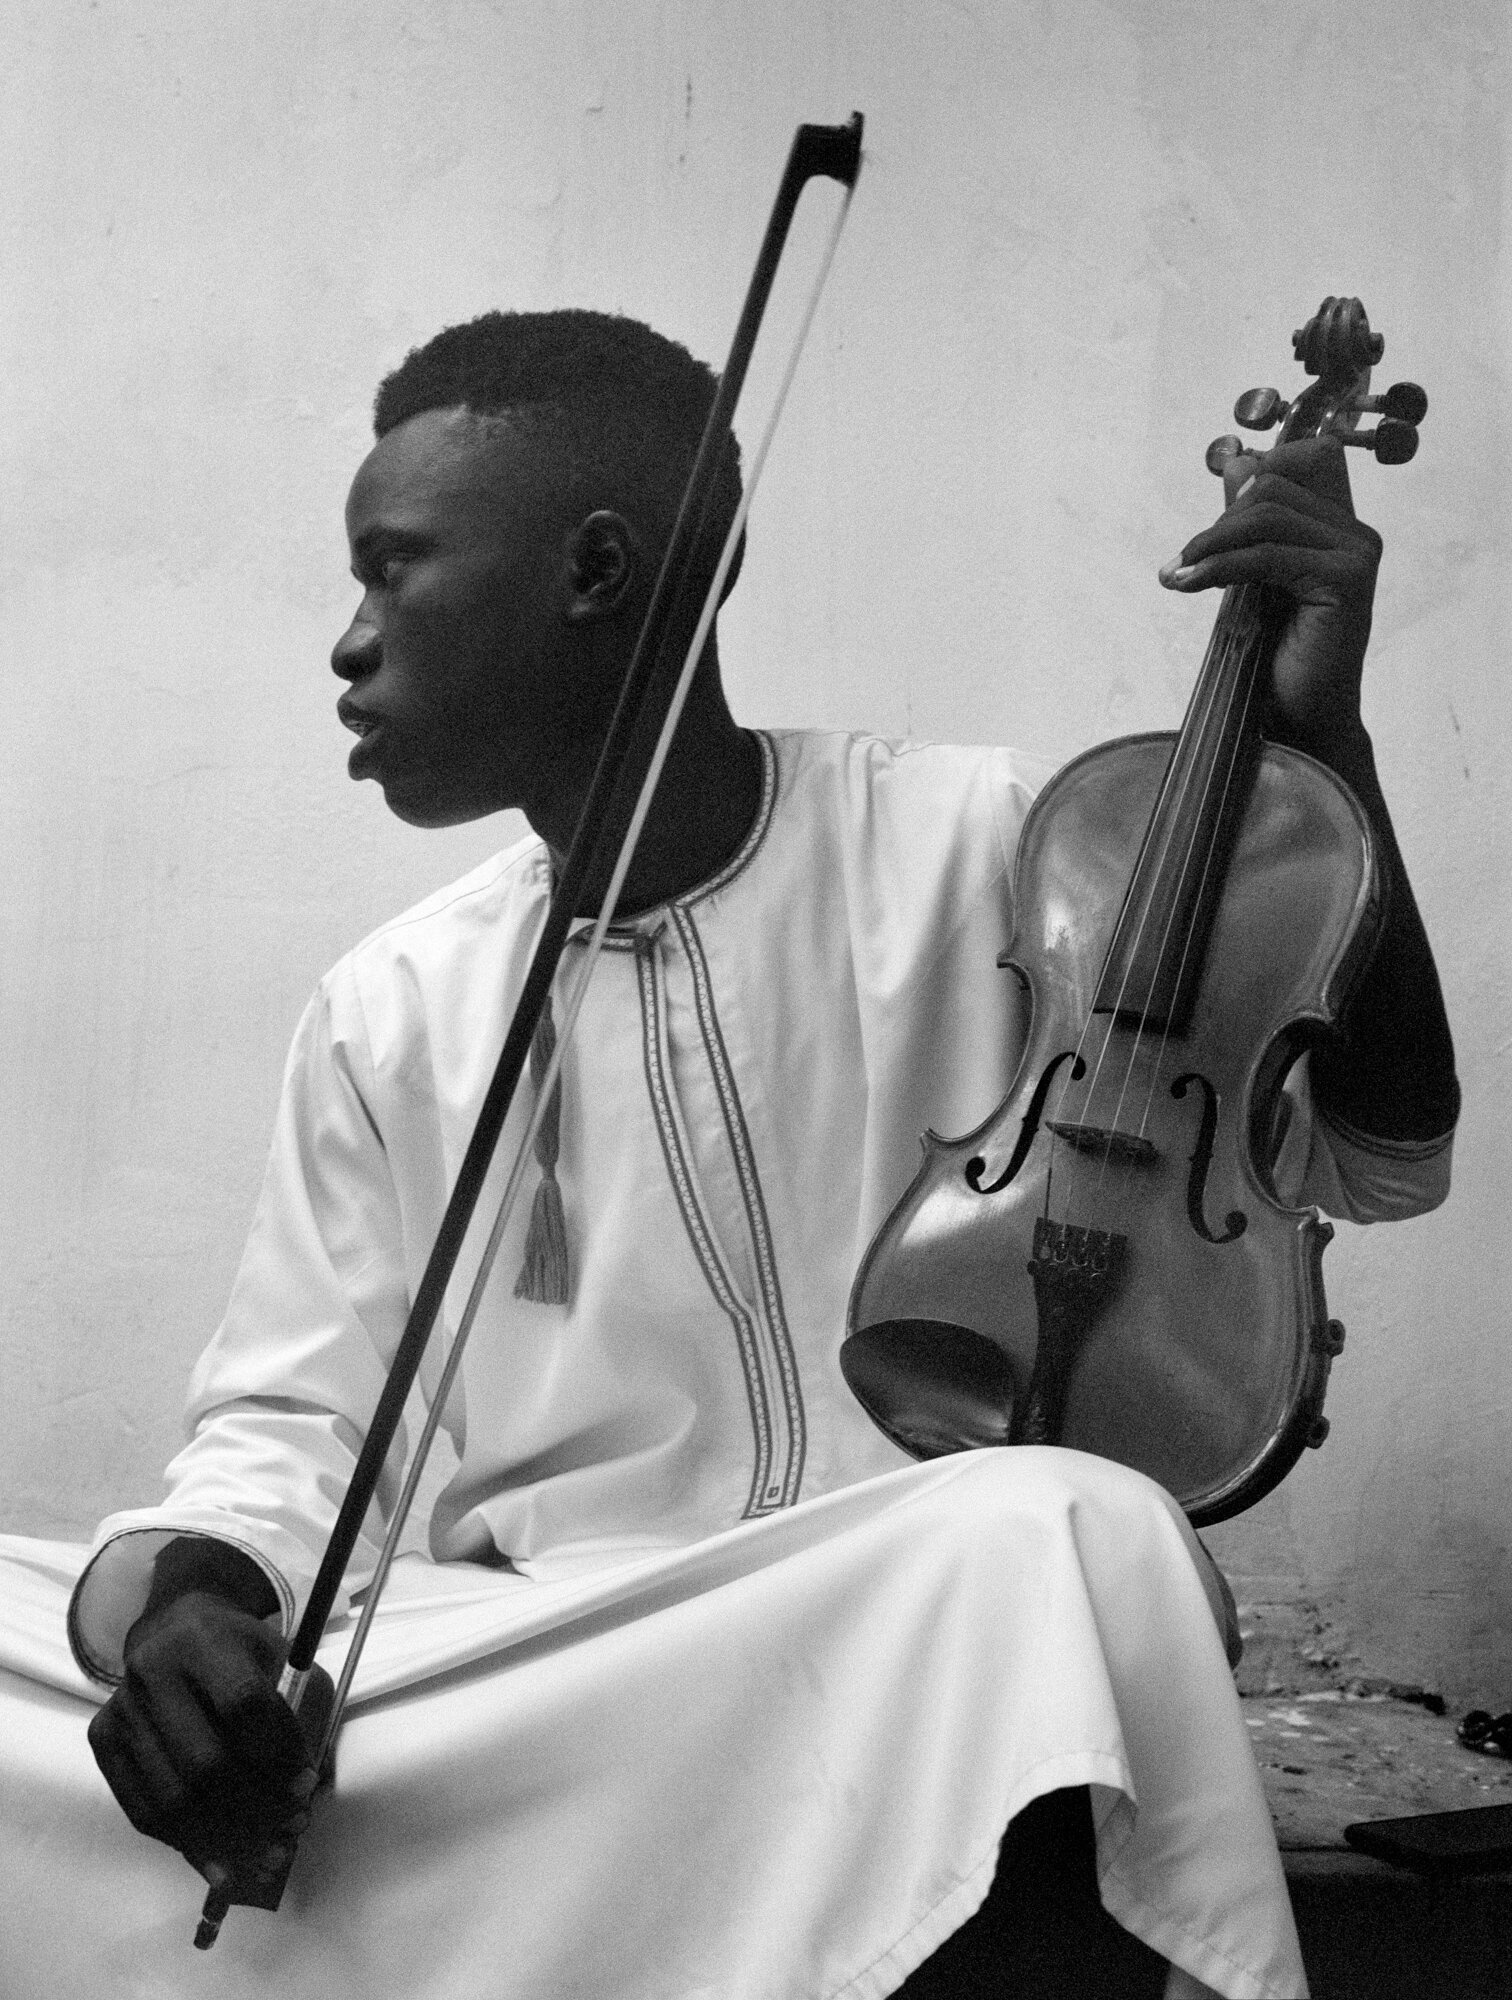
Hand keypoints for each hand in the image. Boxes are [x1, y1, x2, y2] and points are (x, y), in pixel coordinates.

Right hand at [87, 1588, 324, 1884]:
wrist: (178, 1631)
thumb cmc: (245, 1654)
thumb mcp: (287, 1664)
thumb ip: (305, 1719)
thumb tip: (310, 1793)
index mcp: (205, 1639)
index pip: (243, 1703)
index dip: (278, 1752)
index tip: (306, 1783)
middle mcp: (153, 1670)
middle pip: (204, 1762)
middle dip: (255, 1808)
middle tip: (291, 1830)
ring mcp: (121, 1707)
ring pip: (171, 1798)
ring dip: (223, 1840)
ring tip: (263, 1858)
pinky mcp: (103, 1740)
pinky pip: (142, 1811)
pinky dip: (186, 1844)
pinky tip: (220, 1862)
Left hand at [1158, 438, 1381, 764]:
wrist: (1295, 723)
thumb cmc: (1271, 660)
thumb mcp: (1251, 580)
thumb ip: (1247, 526)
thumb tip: (1235, 461)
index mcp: (1336, 529)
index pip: (1292, 464)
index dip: (1245, 481)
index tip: (1204, 532)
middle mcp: (1354, 534)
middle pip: (1272, 485)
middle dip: (1215, 523)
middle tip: (1177, 565)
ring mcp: (1357, 553)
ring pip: (1267, 513)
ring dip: (1209, 543)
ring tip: (1176, 576)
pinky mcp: (1347, 580)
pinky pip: (1269, 554)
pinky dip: (1221, 566)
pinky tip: (1189, 585)